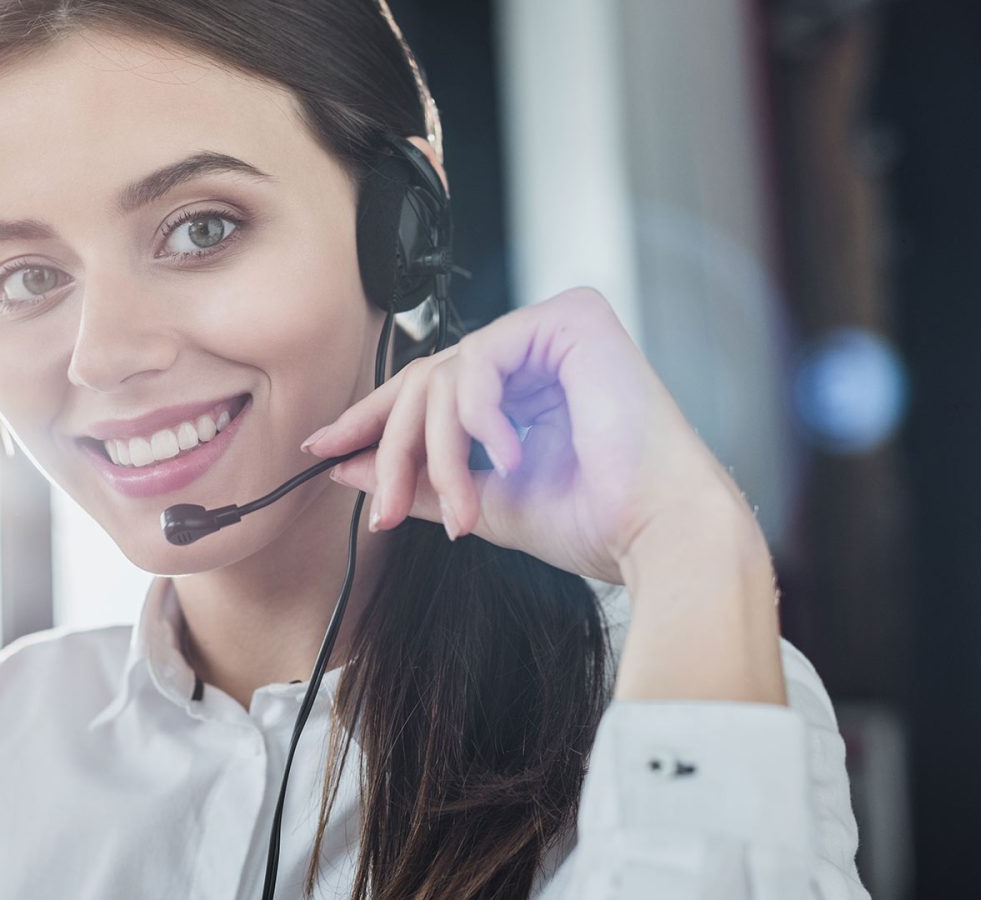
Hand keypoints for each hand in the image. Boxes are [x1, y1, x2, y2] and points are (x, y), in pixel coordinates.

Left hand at [303, 287, 758, 584]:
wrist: (657, 535)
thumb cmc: (593, 523)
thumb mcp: (481, 503)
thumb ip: (420, 479)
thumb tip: (346, 467)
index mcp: (521, 389)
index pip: (429, 390)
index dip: (372, 420)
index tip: (322, 450)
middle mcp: (536, 351)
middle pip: (428, 379)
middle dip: (392, 446)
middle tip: (378, 504)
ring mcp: (554, 329)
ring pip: (447, 374)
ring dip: (441, 452)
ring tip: (460, 510)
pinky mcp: (572, 318)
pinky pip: (483, 358)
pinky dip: (480, 415)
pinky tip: (508, 456)